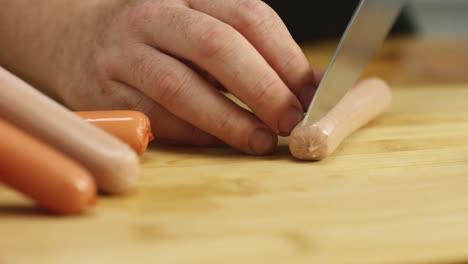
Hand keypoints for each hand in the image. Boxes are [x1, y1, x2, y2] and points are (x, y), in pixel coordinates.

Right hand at [60, 0, 317, 154]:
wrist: (76, 40)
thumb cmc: (157, 38)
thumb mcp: (202, 28)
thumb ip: (252, 53)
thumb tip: (311, 86)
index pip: (249, 17)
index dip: (287, 58)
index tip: (313, 93)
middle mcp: (154, 14)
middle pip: (218, 46)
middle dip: (263, 88)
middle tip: (292, 120)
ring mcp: (124, 52)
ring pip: (182, 86)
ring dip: (229, 119)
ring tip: (262, 140)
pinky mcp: (105, 93)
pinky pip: (157, 117)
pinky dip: (196, 134)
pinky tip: (221, 142)